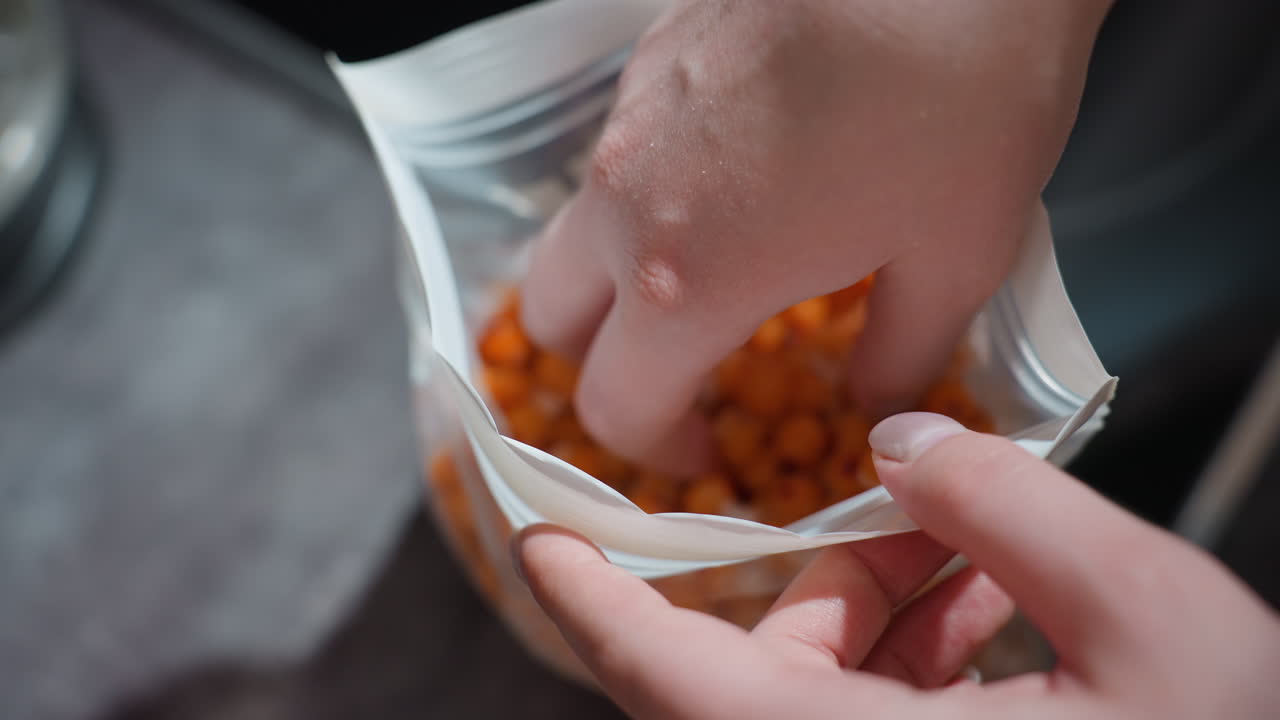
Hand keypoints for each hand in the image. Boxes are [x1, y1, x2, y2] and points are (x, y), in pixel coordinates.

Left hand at [514, 413, 1279, 719]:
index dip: (591, 601)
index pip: (671, 683)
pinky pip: (869, 714)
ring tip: (983, 545)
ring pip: (819, 687)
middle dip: (828, 564)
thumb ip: (1016, 508)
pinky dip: (918, 654)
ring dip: (888, 602)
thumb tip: (910, 444)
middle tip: (915, 498)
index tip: (539, 528)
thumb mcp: (1151, 621)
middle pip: (757, 669)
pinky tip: (998, 605)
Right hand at [521, 0, 1111, 470]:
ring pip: (573, 234)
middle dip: (602, 368)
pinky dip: (648, 201)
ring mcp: (627, 121)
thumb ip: (895, 362)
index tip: (708, 453)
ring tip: (716, 274)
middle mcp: (625, 202)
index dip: (656, 453)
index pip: (615, 407)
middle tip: (684, 376)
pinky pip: (617, 160)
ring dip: (620, 280)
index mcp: (686, 279)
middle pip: (549, 322)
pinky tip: (738, 179)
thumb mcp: (954, 262)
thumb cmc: (964, 99)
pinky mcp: (648, 60)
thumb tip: (873, 405)